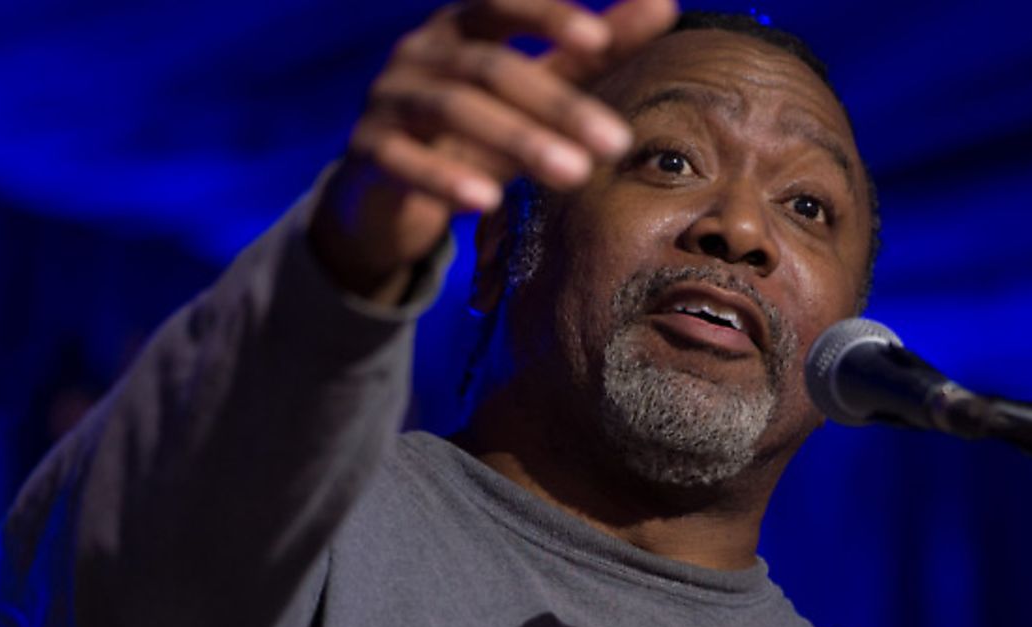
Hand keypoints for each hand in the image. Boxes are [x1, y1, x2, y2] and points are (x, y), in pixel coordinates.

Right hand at [308, 0, 679, 302]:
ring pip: (452, 109)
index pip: (502, 5)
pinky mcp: (367, 151)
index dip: (548, 15)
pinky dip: (445, 179)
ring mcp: (388, 98)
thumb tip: (664, 3)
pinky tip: (487, 202)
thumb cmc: (477, 129)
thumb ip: (590, 50)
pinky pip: (402, 160)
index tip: (601, 37)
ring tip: (575, 174)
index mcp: (462, 25)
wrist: (390, 192)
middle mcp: (420, 50)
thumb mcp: (534, 88)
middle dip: (557, 105)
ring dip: (518, 141)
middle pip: (491, 67)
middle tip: (617, 143)